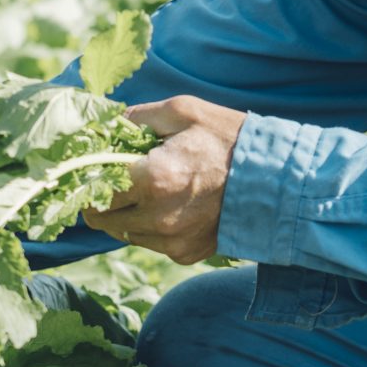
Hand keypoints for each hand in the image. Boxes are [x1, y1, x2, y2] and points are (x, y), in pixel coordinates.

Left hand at [83, 95, 245, 263]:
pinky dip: (153, 228)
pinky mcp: (186, 255)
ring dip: (128, 214)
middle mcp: (157, 217)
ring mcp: (172, 240)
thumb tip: (104, 124)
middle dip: (102, 199)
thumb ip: (137, 116)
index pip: (93, 190)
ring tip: (151, 191)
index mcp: (153, 178)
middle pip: (101, 218)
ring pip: (125, 232)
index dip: (86, 179)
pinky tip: (174, 207)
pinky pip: (152, 243)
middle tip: (116, 181)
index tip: (90, 169)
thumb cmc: (231, 140)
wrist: (279, 181)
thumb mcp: (185, 111)